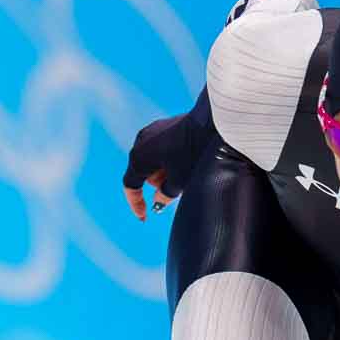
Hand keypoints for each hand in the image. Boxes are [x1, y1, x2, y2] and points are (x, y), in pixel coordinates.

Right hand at [122, 106, 204, 220]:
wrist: (209, 122)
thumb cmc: (192, 153)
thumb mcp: (180, 181)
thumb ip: (165, 196)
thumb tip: (157, 203)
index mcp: (138, 158)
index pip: (131, 187)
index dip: (136, 204)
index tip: (144, 217)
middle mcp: (139, 143)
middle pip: (144, 174)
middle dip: (158, 184)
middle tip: (179, 186)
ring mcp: (149, 132)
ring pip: (152, 161)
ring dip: (164, 171)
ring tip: (186, 170)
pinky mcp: (161, 126)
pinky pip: (159, 149)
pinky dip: (168, 159)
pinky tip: (186, 157)